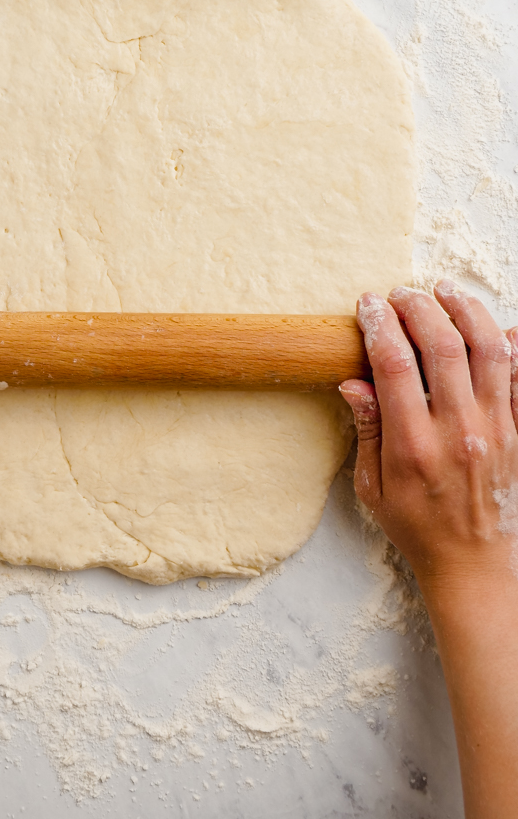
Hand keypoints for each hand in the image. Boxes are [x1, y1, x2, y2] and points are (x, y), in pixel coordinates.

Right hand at [340, 279, 517, 818]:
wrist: (473, 564)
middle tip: (402, 293)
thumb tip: (353, 381)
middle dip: (419, 307)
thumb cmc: (416, 526)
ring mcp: (496, 428)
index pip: (395, 363)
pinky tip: (494, 325)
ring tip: (447, 291)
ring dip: (467, 311)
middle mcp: (458, 430)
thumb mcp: (372, 487)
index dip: (380, 324)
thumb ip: (367, 430)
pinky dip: (512, 345)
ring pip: (489, 349)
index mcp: (413, 444)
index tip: (369, 305)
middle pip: (443, 345)